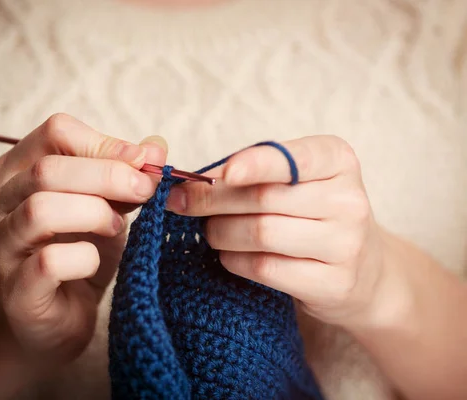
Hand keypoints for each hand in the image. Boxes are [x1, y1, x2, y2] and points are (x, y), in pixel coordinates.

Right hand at [0, 114, 166, 363]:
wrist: (59, 319)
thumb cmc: (79, 253)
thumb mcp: (107, 206)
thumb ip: (126, 175)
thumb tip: (156, 145)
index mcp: (15, 172)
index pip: (55, 132)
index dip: (104, 144)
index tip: (141, 164)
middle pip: (47, 170)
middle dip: (108, 176)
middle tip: (144, 191)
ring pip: (40, 210)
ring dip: (94, 214)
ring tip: (116, 227)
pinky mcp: (15, 290)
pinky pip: (49, 261)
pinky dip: (84, 257)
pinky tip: (94, 262)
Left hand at [166, 135, 385, 327]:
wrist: (365, 272)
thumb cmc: (313, 215)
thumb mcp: (297, 182)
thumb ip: (254, 173)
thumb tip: (191, 182)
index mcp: (338, 160)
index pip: (291, 158)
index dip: (252, 164)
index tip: (217, 174)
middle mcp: (349, 200)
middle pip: (263, 198)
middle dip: (211, 200)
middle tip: (182, 203)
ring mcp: (346, 244)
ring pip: (260, 233)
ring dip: (220, 232)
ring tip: (210, 231)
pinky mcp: (333, 283)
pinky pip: (265, 268)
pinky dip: (234, 261)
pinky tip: (228, 256)